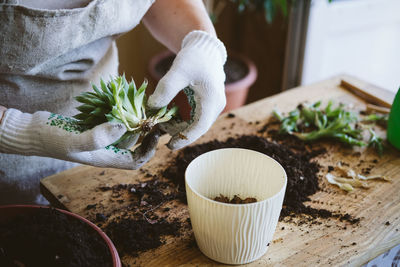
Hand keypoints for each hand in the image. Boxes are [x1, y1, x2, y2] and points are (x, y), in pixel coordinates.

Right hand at [0, 109, 159, 168]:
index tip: (155, 133)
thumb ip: (97, 137)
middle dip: (146, 133)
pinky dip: (121, 114)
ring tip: (142, 106)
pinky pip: (114, 123)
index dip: (148, 150)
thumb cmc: (51, 138)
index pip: (135, 161)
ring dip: (134, 121)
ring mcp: (100, 139)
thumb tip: (122, 126)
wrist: (32, 131)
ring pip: (125, 132)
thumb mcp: (73, 140)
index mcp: (104, 158)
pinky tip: (125, 102)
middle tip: (154, 115)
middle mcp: (106, 150)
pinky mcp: (95, 127)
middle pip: (134, 146)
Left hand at [148, 30, 226, 149]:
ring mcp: (211, 106)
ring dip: (177, 127)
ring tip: (159, 124)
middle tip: (157, 132)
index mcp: (212, 100)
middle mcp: (215, 106)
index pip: (200, 127)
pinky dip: (180, 120)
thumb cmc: (194, 57)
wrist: (204, 49)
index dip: (184, 138)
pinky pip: (193, 118)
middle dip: (177, 133)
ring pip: (194, 124)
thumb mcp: (179, 69)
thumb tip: (152, 107)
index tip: (169, 145)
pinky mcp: (205, 104)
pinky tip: (165, 118)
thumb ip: (166, 88)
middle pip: (196, 128)